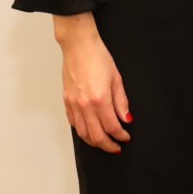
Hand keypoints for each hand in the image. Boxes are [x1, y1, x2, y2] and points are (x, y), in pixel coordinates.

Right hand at [54, 13, 130, 152]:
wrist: (79, 45)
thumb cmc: (98, 57)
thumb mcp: (116, 78)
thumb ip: (121, 101)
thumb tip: (126, 118)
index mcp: (100, 99)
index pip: (112, 126)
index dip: (120, 135)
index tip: (126, 137)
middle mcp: (84, 105)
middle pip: (96, 136)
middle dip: (108, 145)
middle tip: (116, 147)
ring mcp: (73, 104)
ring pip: (83, 133)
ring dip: (94, 142)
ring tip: (104, 142)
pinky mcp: (66, 101)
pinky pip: (73, 123)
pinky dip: (82, 131)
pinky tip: (90, 130)